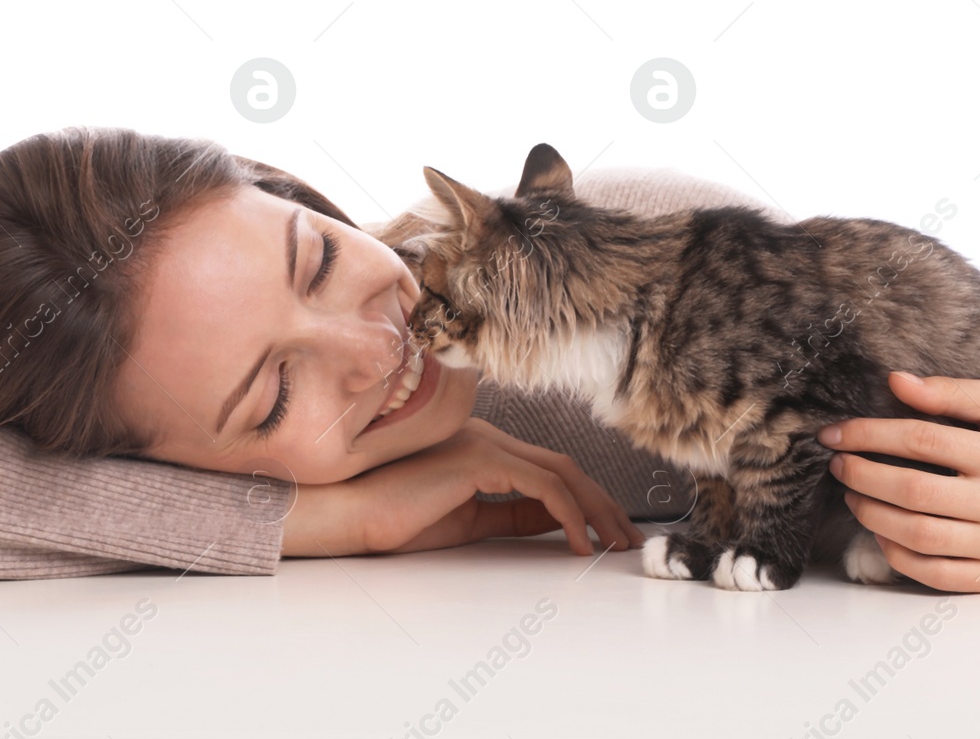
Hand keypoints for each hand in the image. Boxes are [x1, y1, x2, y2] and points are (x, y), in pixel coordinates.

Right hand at [283, 417, 644, 557]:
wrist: (350, 513)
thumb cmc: (394, 516)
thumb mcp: (468, 521)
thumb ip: (510, 515)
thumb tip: (554, 521)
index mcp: (483, 447)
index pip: (550, 469)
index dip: (587, 499)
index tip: (610, 531)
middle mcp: (489, 436)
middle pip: (565, 466)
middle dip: (604, 503)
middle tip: (629, 538)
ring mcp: (484, 442)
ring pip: (562, 472)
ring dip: (596, 510)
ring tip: (614, 543)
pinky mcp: (479, 458)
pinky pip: (542, 484)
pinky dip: (568, 512)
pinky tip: (579, 541)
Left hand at [819, 371, 979, 592]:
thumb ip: (954, 392)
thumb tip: (897, 381)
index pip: (924, 440)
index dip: (869, 435)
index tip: (835, 434)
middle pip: (914, 491)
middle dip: (862, 476)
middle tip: (838, 465)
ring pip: (919, 535)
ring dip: (871, 514)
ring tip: (853, 495)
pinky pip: (934, 573)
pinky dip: (896, 553)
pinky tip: (881, 532)